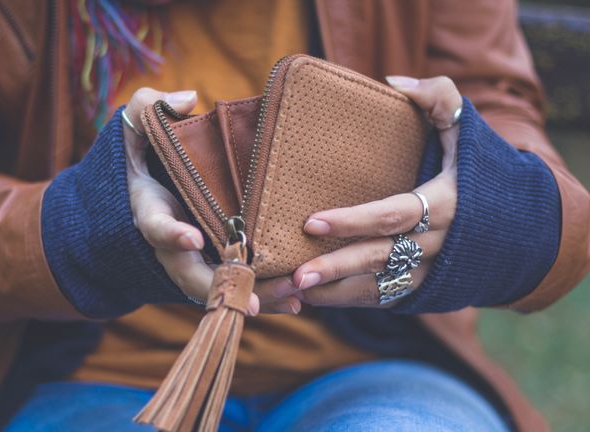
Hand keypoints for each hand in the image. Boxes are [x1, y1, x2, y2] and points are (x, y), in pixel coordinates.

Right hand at [124, 88, 283, 314]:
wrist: (140, 190)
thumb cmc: (142, 153)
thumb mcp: (135, 124)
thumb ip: (151, 107)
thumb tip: (186, 100)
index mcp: (150, 209)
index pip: (155, 225)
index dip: (171, 234)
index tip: (191, 238)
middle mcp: (169, 243)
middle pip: (191, 275)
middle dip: (222, 287)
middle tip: (254, 298)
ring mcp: (192, 258)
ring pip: (219, 287)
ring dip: (254, 295)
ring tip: (292, 298)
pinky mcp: (213, 263)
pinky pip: (237, 285)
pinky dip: (264, 294)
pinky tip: (296, 301)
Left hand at [287, 76, 462, 307]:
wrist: (522, 229)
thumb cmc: (485, 175)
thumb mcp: (470, 132)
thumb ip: (440, 98)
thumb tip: (394, 81)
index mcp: (446, 205)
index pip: (393, 215)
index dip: (354, 221)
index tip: (311, 221)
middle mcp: (437, 245)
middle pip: (379, 258)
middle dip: (336, 268)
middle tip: (296, 276)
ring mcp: (431, 272)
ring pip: (377, 287)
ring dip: (334, 293)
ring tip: (292, 293)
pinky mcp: (425, 290)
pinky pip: (384, 300)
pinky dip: (349, 301)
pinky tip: (313, 300)